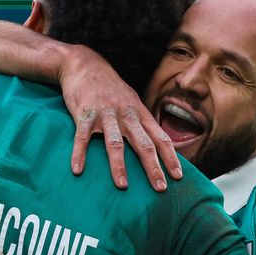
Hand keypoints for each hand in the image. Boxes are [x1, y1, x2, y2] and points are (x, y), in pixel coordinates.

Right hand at [57, 44, 182, 190]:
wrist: (85, 65)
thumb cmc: (110, 88)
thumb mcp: (131, 102)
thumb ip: (142, 122)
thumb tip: (157, 145)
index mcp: (140, 114)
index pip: (161, 138)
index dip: (171, 158)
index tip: (178, 177)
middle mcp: (126, 115)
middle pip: (143, 144)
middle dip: (153, 167)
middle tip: (160, 188)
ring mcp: (105, 115)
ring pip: (115, 143)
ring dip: (119, 165)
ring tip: (122, 186)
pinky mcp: (84, 114)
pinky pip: (82, 137)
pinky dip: (79, 154)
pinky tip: (77, 169)